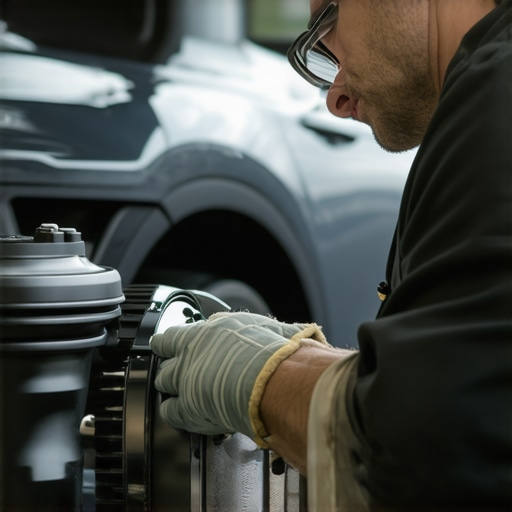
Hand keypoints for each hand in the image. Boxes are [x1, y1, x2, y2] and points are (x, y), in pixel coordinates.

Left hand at [150, 311, 326, 445]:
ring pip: (164, 380)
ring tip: (178, 389)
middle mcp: (193, 350)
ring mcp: (187, 378)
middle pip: (166, 354)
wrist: (274, 380)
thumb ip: (278, 331)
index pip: (178, 333)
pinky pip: (170, 410)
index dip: (172, 340)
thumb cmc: (277, 353)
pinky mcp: (188, 406)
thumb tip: (300, 332)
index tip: (170, 342)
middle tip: (176, 365)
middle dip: (171, 361)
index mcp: (210, 331)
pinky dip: (174, 412)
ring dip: (170, 384)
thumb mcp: (278, 330)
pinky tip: (181, 412)